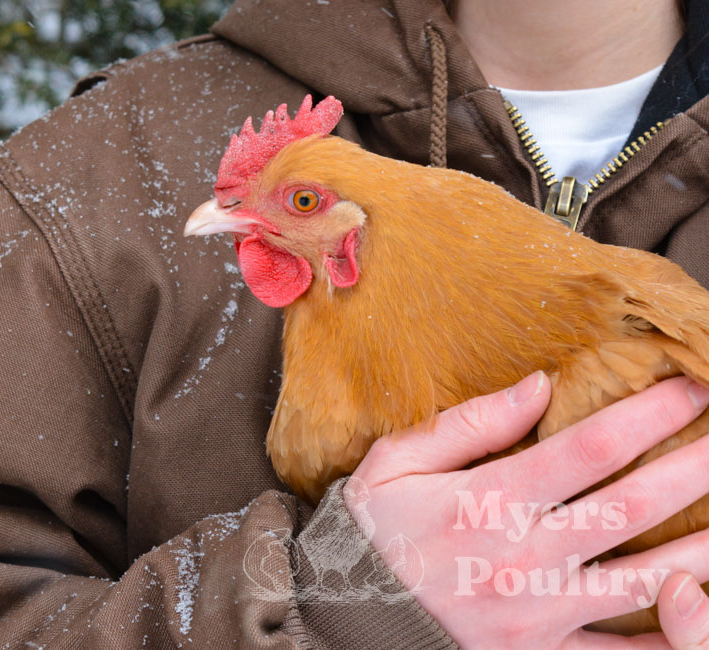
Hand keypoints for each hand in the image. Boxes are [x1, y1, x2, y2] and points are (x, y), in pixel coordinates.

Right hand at [345, 372, 708, 648]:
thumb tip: (538, 385)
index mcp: (491, 500)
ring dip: (705, 546)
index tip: (689, 388)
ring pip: (646, 579)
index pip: (590, 448)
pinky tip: (698, 608)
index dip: (650, 414)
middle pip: (634, 506)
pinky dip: (667, 638)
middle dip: (697, 467)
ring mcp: (540, 611)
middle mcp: (526, 555)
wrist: (346, 612)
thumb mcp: (398, 461)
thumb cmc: (373, 529)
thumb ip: (469, 424)